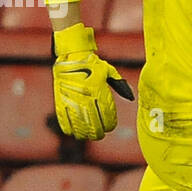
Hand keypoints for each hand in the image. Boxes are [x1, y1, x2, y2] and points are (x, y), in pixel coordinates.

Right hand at [52, 23, 133, 139]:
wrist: (71, 55)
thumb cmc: (93, 63)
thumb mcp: (109, 71)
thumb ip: (120, 85)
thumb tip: (131, 97)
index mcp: (99, 92)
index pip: (106, 117)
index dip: (109, 125)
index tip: (109, 128)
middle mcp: (86, 98)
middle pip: (93, 125)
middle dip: (97, 133)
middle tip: (99, 135)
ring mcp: (72, 100)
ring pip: (79, 126)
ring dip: (84, 134)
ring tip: (87, 136)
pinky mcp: (60, 100)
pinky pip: (63, 120)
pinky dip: (69, 128)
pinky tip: (73, 132)